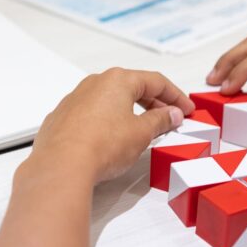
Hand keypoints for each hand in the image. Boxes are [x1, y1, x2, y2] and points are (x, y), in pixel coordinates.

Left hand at [26, 68, 195, 185]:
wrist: (62, 165)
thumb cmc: (101, 145)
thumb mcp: (142, 133)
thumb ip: (160, 121)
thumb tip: (171, 114)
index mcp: (117, 80)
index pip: (155, 82)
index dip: (175, 96)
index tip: (185, 108)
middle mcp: (94, 83)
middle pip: (131, 88)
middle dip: (153, 103)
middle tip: (169, 117)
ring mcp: (75, 100)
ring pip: (109, 100)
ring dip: (129, 111)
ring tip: (142, 129)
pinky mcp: (62, 118)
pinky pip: (90, 114)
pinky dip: (106, 121)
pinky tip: (112, 138)